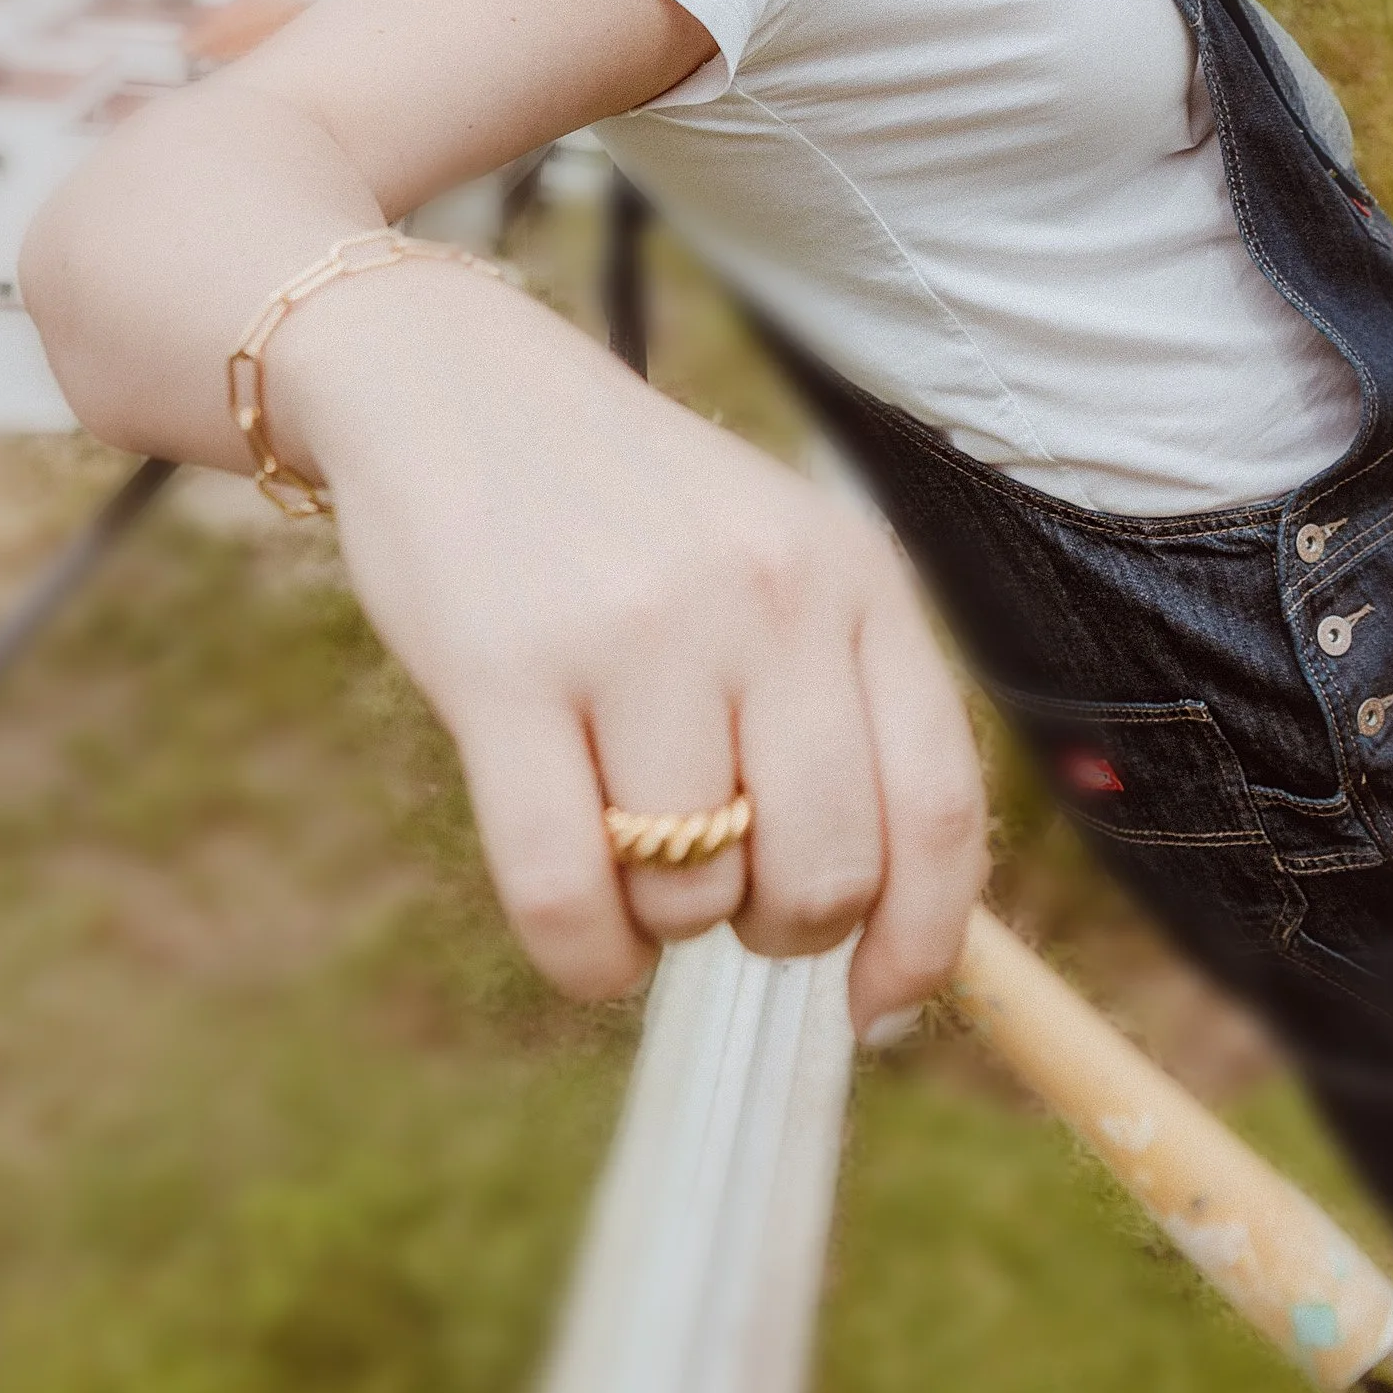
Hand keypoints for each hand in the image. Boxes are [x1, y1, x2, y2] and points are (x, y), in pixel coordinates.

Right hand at [275, 267, 986, 1033]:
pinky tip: (581, 932)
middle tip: (727, 892)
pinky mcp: (503, 671)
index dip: (924, 942)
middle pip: (825, 869)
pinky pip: (563, 892)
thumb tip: (910, 941)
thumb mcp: (781, 568)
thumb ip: (850, 714)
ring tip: (629, 843)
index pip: (940, 808)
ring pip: (691, 891)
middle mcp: (766, 600)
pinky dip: (582, 956)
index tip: (879, 1005)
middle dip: (780, 928)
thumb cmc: (635, 522)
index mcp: (855, 580)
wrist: (453, 386)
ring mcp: (636, 632)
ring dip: (663, 921)